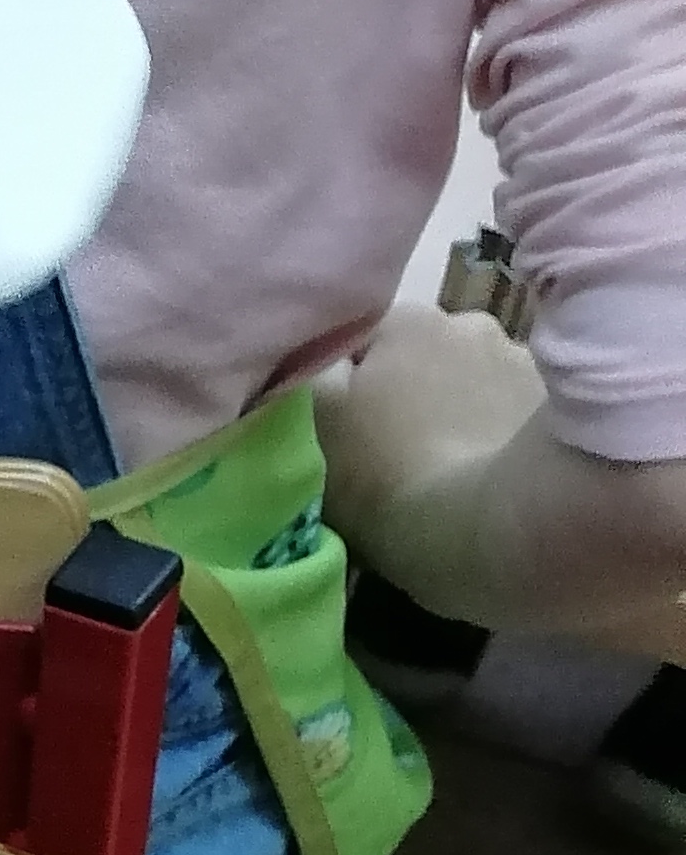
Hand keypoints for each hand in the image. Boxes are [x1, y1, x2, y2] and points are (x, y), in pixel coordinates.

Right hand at [313, 304, 545, 615]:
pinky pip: (507, 416)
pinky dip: (493, 438)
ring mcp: (520, 362)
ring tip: (442, 477)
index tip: (331, 440)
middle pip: (414, 361)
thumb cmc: (392, 482)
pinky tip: (486, 480)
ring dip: (451, 417)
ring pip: (465, 386)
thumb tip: (294, 366)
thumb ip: (293, 385)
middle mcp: (466, 322)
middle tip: (385, 464)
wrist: (506, 533)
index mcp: (402, 321)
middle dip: (400, 398)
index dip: (335, 392)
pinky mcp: (560, 409)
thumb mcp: (313, 432)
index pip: (351, 343)